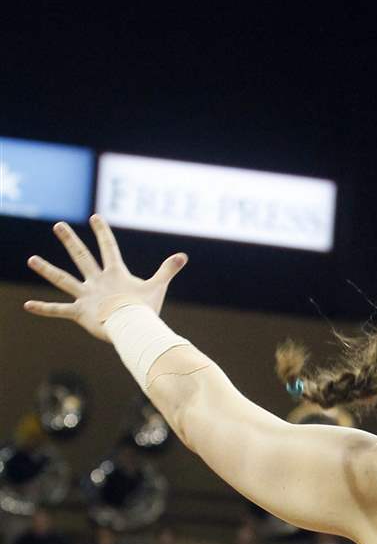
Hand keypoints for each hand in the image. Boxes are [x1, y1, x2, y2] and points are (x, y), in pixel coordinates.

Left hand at [24, 215, 186, 341]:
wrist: (132, 327)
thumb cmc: (146, 308)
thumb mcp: (158, 287)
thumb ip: (168, 270)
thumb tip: (183, 256)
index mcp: (115, 274)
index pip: (108, 247)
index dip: (102, 231)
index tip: (95, 217)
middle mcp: (97, 281)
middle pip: (81, 256)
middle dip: (69, 239)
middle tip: (58, 225)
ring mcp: (86, 296)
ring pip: (63, 280)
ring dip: (46, 269)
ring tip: (31, 259)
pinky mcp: (79, 312)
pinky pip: (58, 310)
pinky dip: (43, 309)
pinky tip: (27, 305)